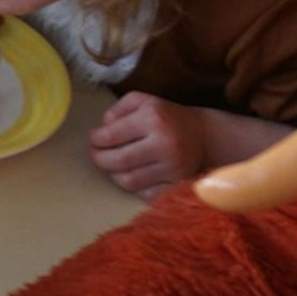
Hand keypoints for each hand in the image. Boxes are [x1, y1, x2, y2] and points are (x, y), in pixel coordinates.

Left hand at [87, 91, 208, 197]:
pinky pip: (144, 194)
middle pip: (117, 161)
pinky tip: (133, 174)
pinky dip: (134, 186)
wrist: (203, 135)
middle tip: (96, 155)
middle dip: (99, 159)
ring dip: (113, 174)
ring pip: (128, 181)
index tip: (93, 139)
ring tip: (113, 164)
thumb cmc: (166, 117)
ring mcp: (173, 167)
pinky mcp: (178, 184)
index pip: (110, 136)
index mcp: (153, 118)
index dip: (95, 140)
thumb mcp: (143, 101)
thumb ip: (118, 110)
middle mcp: (164, 143)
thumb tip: (102, 129)